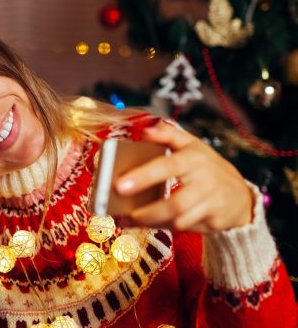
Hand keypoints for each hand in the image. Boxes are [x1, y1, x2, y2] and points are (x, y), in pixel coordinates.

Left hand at [115, 120, 253, 233]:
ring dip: (151, 222)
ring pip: (179, 220)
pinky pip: (184, 228)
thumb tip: (146, 130)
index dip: (143, 176)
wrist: (240, 195)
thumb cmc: (207, 166)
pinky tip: (143, 224)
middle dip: (147, 211)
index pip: (168, 167)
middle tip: (123, 213)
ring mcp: (212, 204)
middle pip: (176, 203)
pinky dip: (162, 227)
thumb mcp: (191, 145)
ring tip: (127, 219)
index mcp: (195, 159)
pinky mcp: (214, 222)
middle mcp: (206, 182)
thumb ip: (168, 135)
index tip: (119, 185)